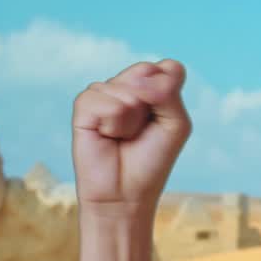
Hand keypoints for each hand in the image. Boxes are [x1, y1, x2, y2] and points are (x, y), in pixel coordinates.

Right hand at [71, 59, 192, 219]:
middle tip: (142, 130)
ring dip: (131, 118)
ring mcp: (105, 93)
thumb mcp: (176, 124)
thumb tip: (139, 77)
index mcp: (154, 87)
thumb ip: (167, 92)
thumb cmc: (153, 159)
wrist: (126, 192)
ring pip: (125, 88)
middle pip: (146, 70)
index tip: (164, 120)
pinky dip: (112, 122)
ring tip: (124, 136)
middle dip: (151, 103)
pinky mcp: (84, 106)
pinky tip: (107, 135)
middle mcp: (128, 86)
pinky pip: (103, 100)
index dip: (169, 93)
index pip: (169, 68)